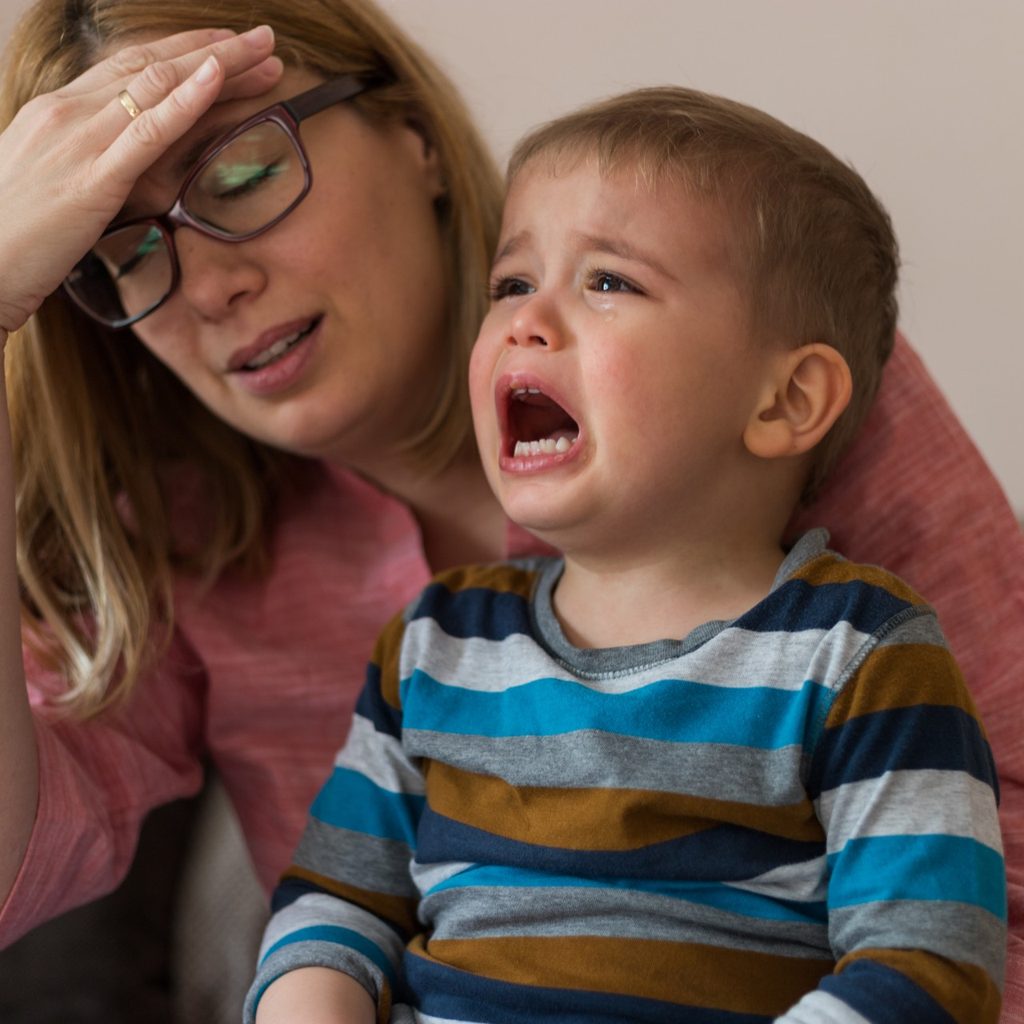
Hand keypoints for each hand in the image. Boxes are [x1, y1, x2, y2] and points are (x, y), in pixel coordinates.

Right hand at [0, 25, 282, 332]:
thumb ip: (86, 164)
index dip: (183, 55)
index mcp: (59, 113)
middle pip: (153, 66)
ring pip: (159, 86)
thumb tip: (118, 166)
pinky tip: (217, 77)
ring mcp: (79, 140)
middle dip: (213, 50)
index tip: (227, 51)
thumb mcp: (51, 185)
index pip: (131, 69)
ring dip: (218, 66)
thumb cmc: (11, 236)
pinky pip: (148, 130)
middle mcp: (68, 112)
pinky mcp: (93, 178)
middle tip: (264, 41)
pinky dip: (186, 100)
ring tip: (264, 53)